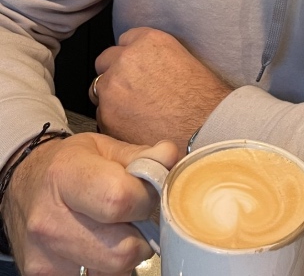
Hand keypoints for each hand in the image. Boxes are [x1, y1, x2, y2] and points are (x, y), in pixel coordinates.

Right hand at [1, 133, 177, 275]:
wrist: (25, 187)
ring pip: (114, 272)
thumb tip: (170, 159)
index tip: (147, 192)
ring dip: (126, 252)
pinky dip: (108, 267)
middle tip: (136, 216)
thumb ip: (142, 155)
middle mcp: (50, 221)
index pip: (119, 200)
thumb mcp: (104, 148)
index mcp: (65, 176)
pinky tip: (101, 244)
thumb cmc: (70, 165)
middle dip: (141, 233)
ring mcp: (46, 257)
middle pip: (121, 249)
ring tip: (117, 229)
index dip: (145, 199)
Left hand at [91, 28, 232, 149]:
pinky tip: (134, 126)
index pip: (126, 39)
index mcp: (149, 41)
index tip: (138, 67)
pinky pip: (101, 115)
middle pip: (106, 60)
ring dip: (111, 96)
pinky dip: (113, 120)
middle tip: (132, 90)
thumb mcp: (185, 60)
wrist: (204, 130)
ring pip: (98, 88)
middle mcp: (127, 60)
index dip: (133, 56)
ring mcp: (113, 88)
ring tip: (133, 110)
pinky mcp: (106, 116)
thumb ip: (159, 57)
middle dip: (115, 73)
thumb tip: (150, 66)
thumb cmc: (204, 100)